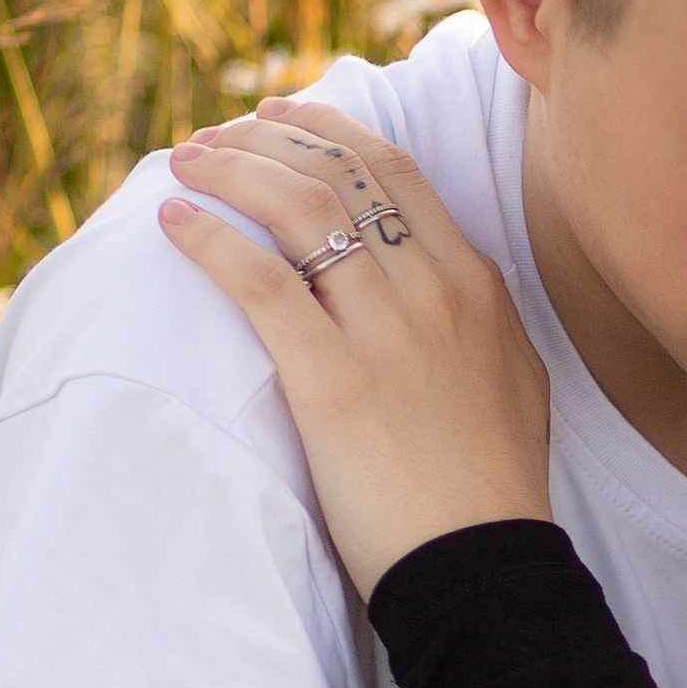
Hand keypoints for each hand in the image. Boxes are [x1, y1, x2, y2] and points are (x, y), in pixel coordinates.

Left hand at [160, 97, 553, 595]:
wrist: (483, 568)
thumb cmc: (492, 491)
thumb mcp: (513, 380)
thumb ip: (479, 319)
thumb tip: (447, 280)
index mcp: (476, 286)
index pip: (395, 170)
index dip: (329, 131)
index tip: (280, 119)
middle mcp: (435, 292)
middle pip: (342, 171)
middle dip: (269, 136)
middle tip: (218, 134)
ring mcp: (385, 333)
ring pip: (299, 207)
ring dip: (231, 170)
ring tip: (185, 163)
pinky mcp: (332, 382)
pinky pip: (260, 282)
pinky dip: (210, 240)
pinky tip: (174, 223)